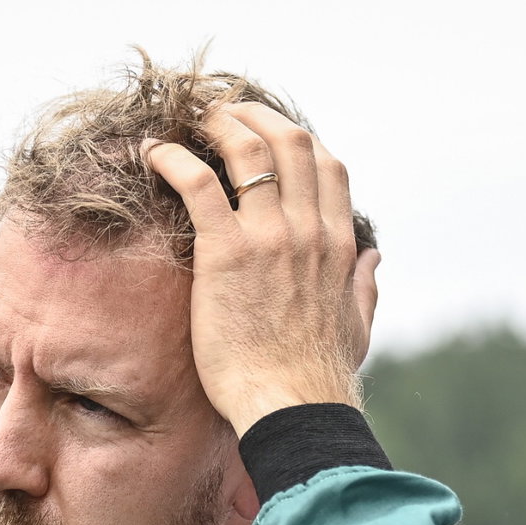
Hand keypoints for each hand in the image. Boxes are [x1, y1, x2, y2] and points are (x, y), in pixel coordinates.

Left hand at [145, 103, 380, 436]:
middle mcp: (308, 230)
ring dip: (218, 125)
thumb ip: (364, 286)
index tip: (269, 135)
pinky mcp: (225, 253)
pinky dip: (172, 158)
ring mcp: (269, 237)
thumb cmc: (319, 379)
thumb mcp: (358, 326)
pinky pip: (196, 183)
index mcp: (339, 244)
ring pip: (247, 151)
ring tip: (192, 123)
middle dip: (255, 117)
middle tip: (225, 115)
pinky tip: (152, 152)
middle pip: (289, 142)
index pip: (328, 165)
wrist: (292, 407)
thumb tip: (373, 259)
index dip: (297, 140)